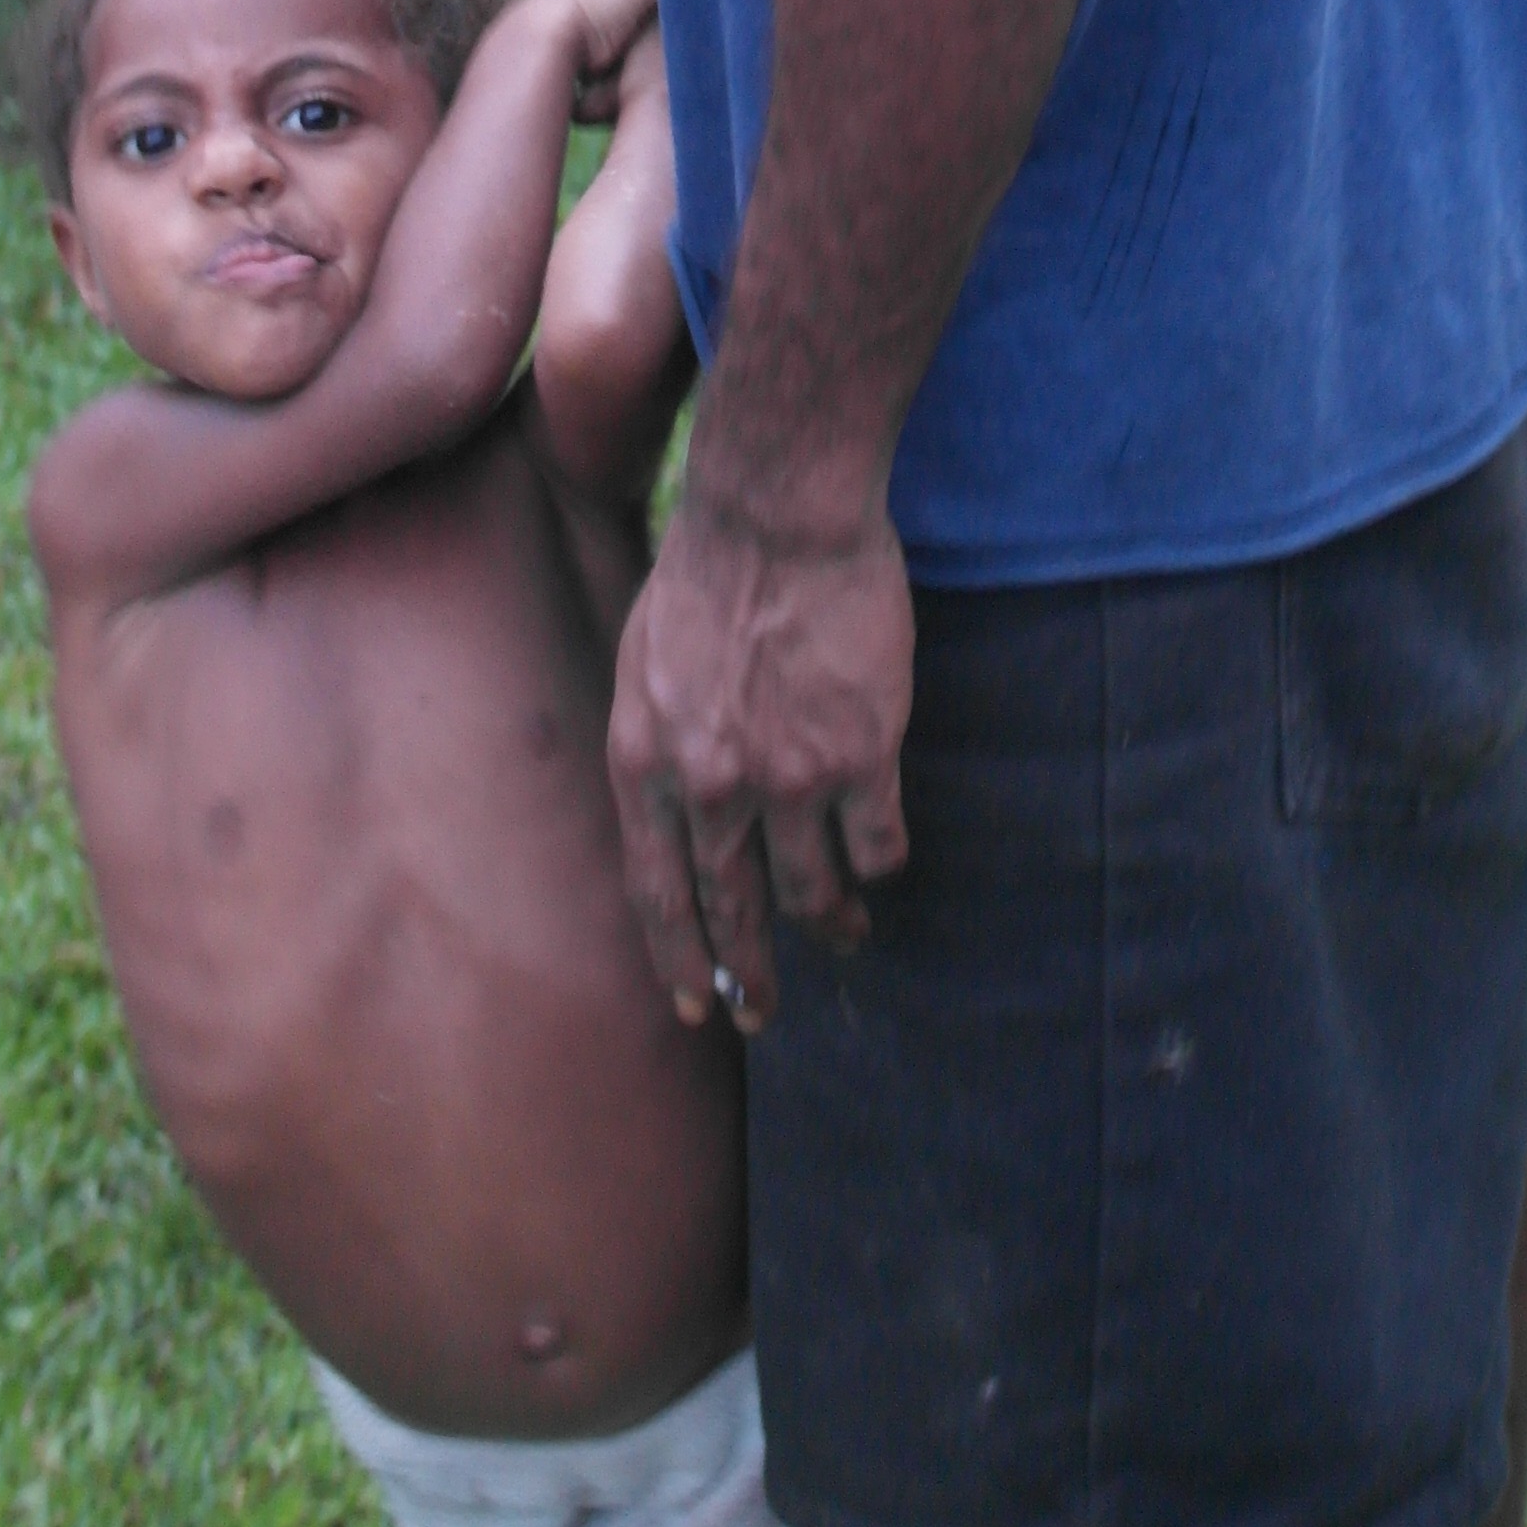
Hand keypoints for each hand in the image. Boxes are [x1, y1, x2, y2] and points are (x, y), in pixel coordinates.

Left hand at [608, 465, 913, 1035]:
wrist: (777, 511)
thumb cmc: (708, 566)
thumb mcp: (642, 659)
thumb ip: (658, 740)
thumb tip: (674, 796)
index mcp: (644, 763)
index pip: (657, 893)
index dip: (679, 958)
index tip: (697, 1004)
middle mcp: (709, 788)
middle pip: (732, 911)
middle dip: (750, 975)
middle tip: (763, 1014)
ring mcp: (787, 778)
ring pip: (811, 890)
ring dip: (829, 922)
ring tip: (845, 933)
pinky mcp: (860, 756)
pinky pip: (876, 844)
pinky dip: (880, 861)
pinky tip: (884, 856)